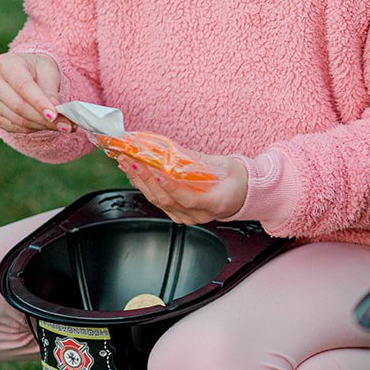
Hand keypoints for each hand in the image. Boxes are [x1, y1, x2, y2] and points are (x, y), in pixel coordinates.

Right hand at [0, 52, 71, 134]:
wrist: (26, 73)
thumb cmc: (37, 70)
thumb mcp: (48, 72)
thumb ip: (51, 92)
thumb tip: (55, 114)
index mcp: (5, 63)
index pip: (22, 86)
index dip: (39, 102)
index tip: (54, 115)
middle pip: (18, 106)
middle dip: (44, 119)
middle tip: (67, 125)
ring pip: (17, 120)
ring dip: (42, 126)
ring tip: (63, 126)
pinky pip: (14, 127)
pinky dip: (34, 129)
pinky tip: (47, 125)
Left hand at [116, 149, 248, 225]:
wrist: (242, 195)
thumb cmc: (237, 180)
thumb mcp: (225, 165)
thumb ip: (200, 161)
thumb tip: (174, 152)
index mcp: (215, 204)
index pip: (189, 198)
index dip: (172, 187)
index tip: (158, 172)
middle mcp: (199, 215)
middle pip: (167, 200)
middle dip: (146, 178)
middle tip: (132, 160)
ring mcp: (187, 217)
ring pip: (158, 202)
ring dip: (140, 182)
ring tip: (127, 164)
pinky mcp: (179, 215)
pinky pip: (158, 202)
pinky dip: (145, 187)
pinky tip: (135, 175)